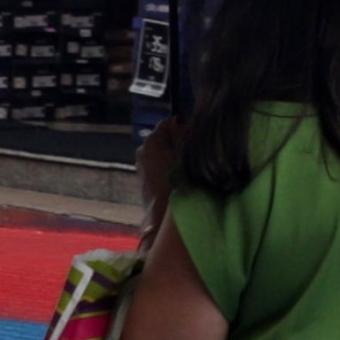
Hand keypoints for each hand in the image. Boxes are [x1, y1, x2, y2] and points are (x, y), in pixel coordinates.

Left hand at [136, 115, 186, 249]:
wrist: (163, 218)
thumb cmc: (177, 182)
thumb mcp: (188, 153)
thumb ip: (189, 135)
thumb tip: (188, 124)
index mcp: (152, 140)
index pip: (171, 122)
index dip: (185, 127)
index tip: (197, 138)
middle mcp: (143, 149)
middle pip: (166, 137)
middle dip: (180, 142)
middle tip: (196, 154)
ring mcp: (142, 165)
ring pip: (164, 152)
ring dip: (176, 157)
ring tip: (190, 169)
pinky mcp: (145, 179)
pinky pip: (161, 166)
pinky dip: (170, 168)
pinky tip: (181, 179)